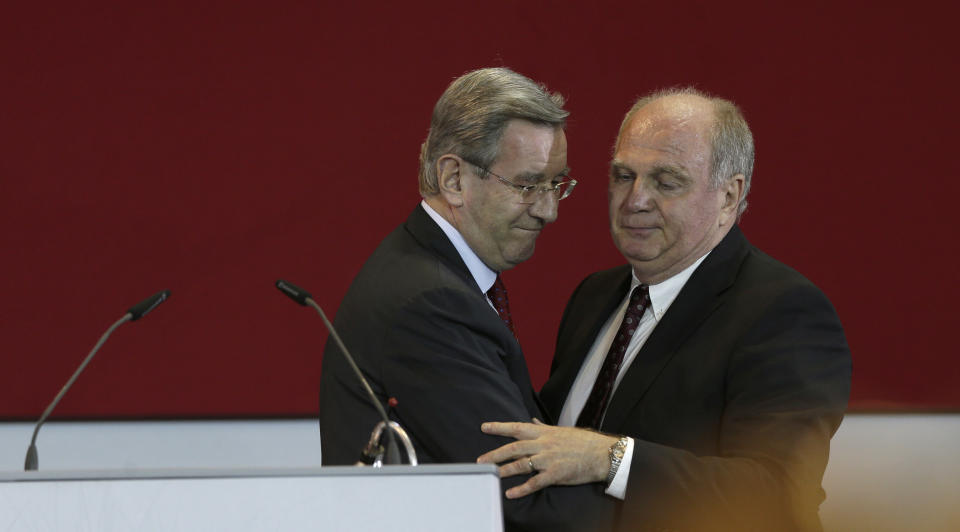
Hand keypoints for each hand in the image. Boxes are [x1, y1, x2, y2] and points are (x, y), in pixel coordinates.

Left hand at [477, 420, 617, 497]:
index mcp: (543, 432)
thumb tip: (532, 419)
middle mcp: (543, 444)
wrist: (601, 453)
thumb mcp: (561, 430)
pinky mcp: (555, 474)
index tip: (484, 427)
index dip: (499, 427)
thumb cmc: (582, 441)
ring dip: (504, 470)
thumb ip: (543, 426)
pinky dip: (522, 489)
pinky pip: (535, 482)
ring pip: (521, 464)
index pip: (517, 427)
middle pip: (513, 448)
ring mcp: (548, 459)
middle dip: (495, 454)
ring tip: (490, 475)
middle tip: (480, 460)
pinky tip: (511, 493)